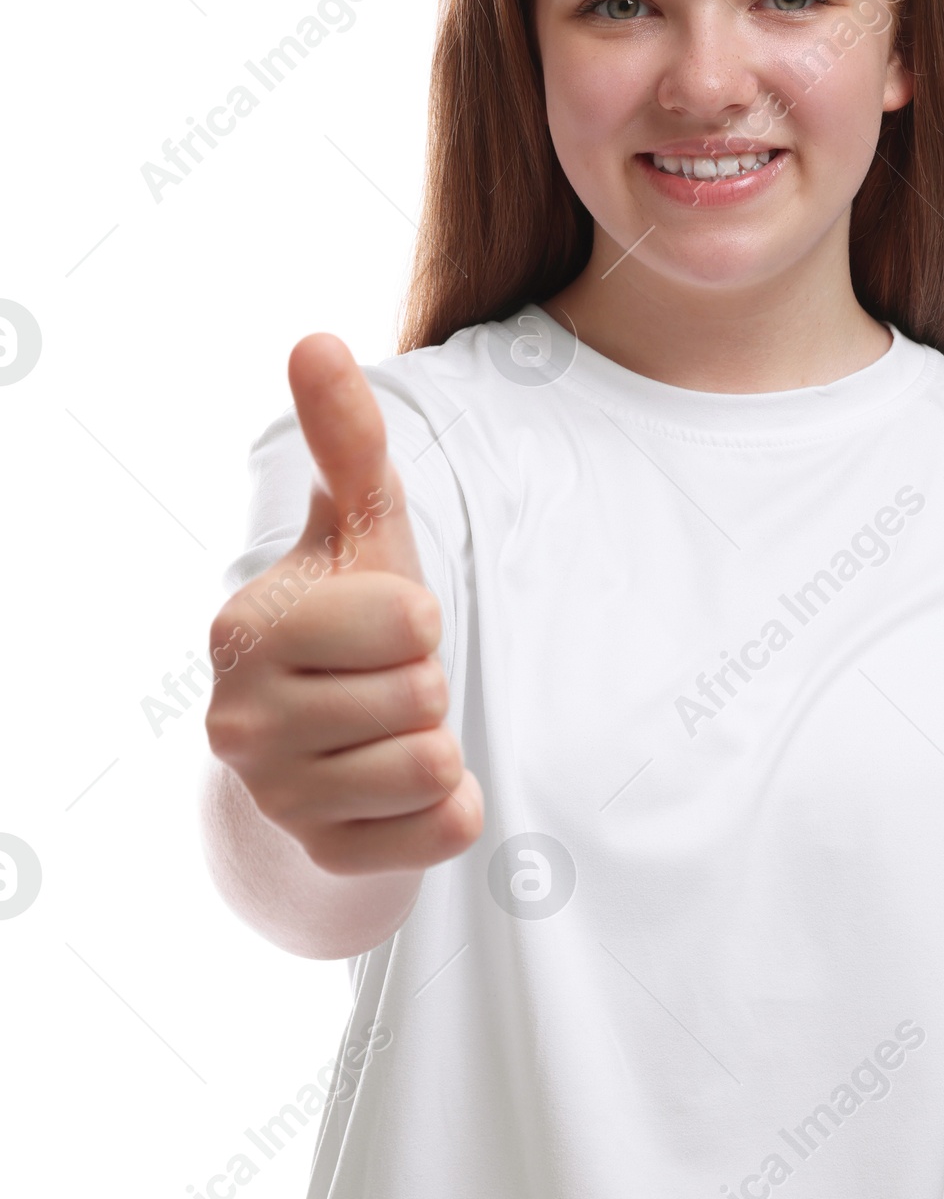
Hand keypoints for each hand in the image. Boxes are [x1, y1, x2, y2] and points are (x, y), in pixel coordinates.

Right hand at [205, 332, 482, 874]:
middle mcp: (238, 721)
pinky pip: (445, 831)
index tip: (380, 627)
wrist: (328, 748)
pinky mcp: (327, 859)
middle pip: (423, 693)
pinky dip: (449, 809)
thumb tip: (315, 339)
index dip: (416, 617)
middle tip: (384, 684)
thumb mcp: (360, 531)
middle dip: (425, 683)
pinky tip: (404, 789)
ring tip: (390, 731)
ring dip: (438, 744)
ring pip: (434, 763)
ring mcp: (278, 799)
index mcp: (242, 630)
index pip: (407, 621)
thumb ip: (346, 442)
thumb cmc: (352, 622)